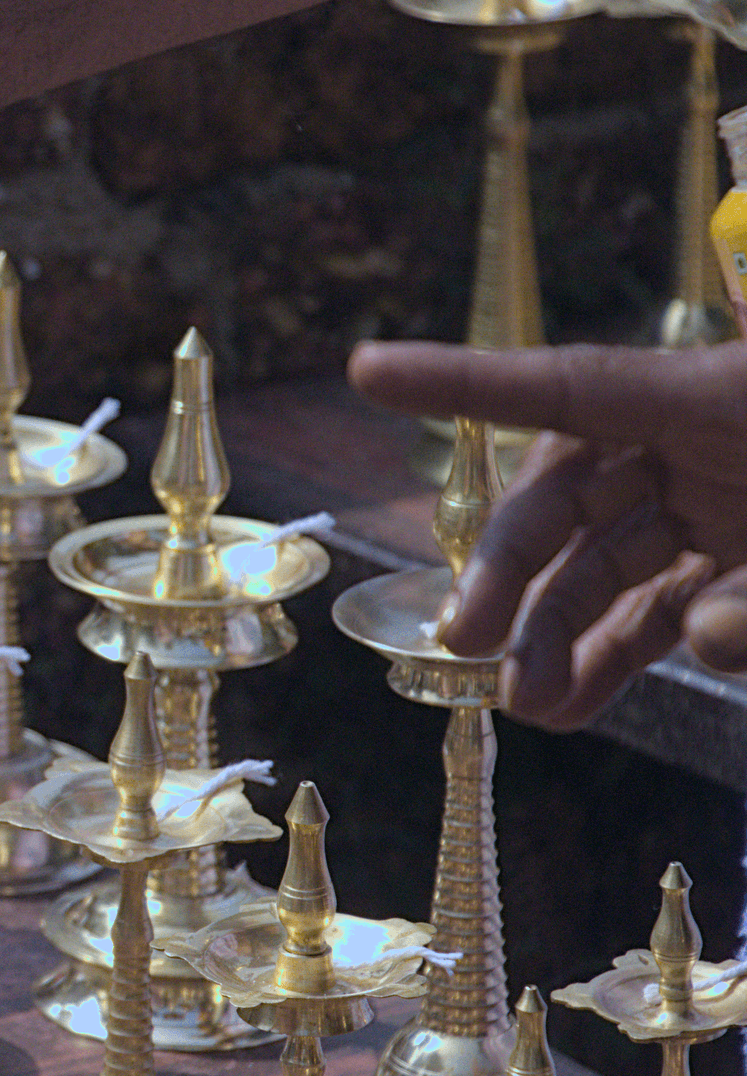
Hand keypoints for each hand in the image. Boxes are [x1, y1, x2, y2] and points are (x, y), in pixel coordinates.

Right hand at [348, 340, 746, 729]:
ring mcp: (711, 505)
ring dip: (553, 633)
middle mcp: (697, 443)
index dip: (464, 382)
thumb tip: (702, 639)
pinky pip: (651, 606)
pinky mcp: (728, 561)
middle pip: (565, 495)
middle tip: (463, 637)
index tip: (366, 371)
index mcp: (722, 395)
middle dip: (504, 568)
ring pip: (598, 562)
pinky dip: (609, 655)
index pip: (573, 385)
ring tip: (524, 700)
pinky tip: (570, 705)